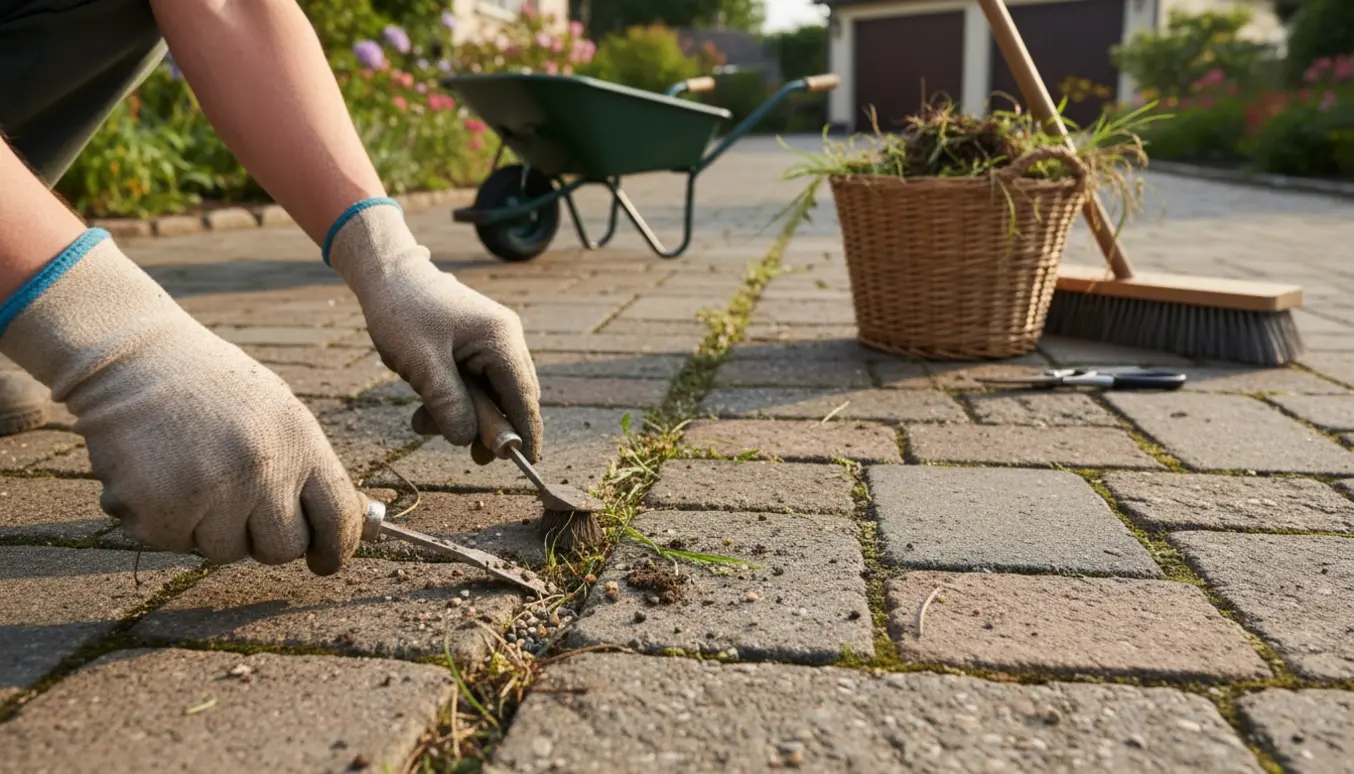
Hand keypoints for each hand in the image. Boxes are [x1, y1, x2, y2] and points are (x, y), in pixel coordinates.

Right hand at [0, 231, 364, 573]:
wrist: (130, 359)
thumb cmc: (210, 388)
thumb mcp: (278, 413)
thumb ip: (307, 467)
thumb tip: (346, 523)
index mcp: (300, 440)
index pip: (339, 517)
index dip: (336, 549)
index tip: (325, 561)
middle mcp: (262, 468)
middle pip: (283, 549)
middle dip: (265, 539)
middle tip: (239, 507)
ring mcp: (211, 490)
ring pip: (225, 551)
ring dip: (210, 528)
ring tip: (190, 473)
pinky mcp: (160, 508)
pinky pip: (174, 544)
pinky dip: (163, 522)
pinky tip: (156, 475)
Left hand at [326, 200, 542, 462]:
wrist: (387, 274)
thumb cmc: (402, 311)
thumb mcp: (421, 363)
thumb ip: (447, 403)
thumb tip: (466, 439)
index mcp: (500, 340)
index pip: (524, 397)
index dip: (526, 433)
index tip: (529, 464)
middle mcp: (506, 339)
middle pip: (513, 398)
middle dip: (492, 428)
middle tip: (471, 456)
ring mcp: (493, 341)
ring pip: (492, 394)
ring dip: (466, 416)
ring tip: (424, 423)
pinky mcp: (477, 345)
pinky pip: (476, 383)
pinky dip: (456, 400)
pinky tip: (425, 407)